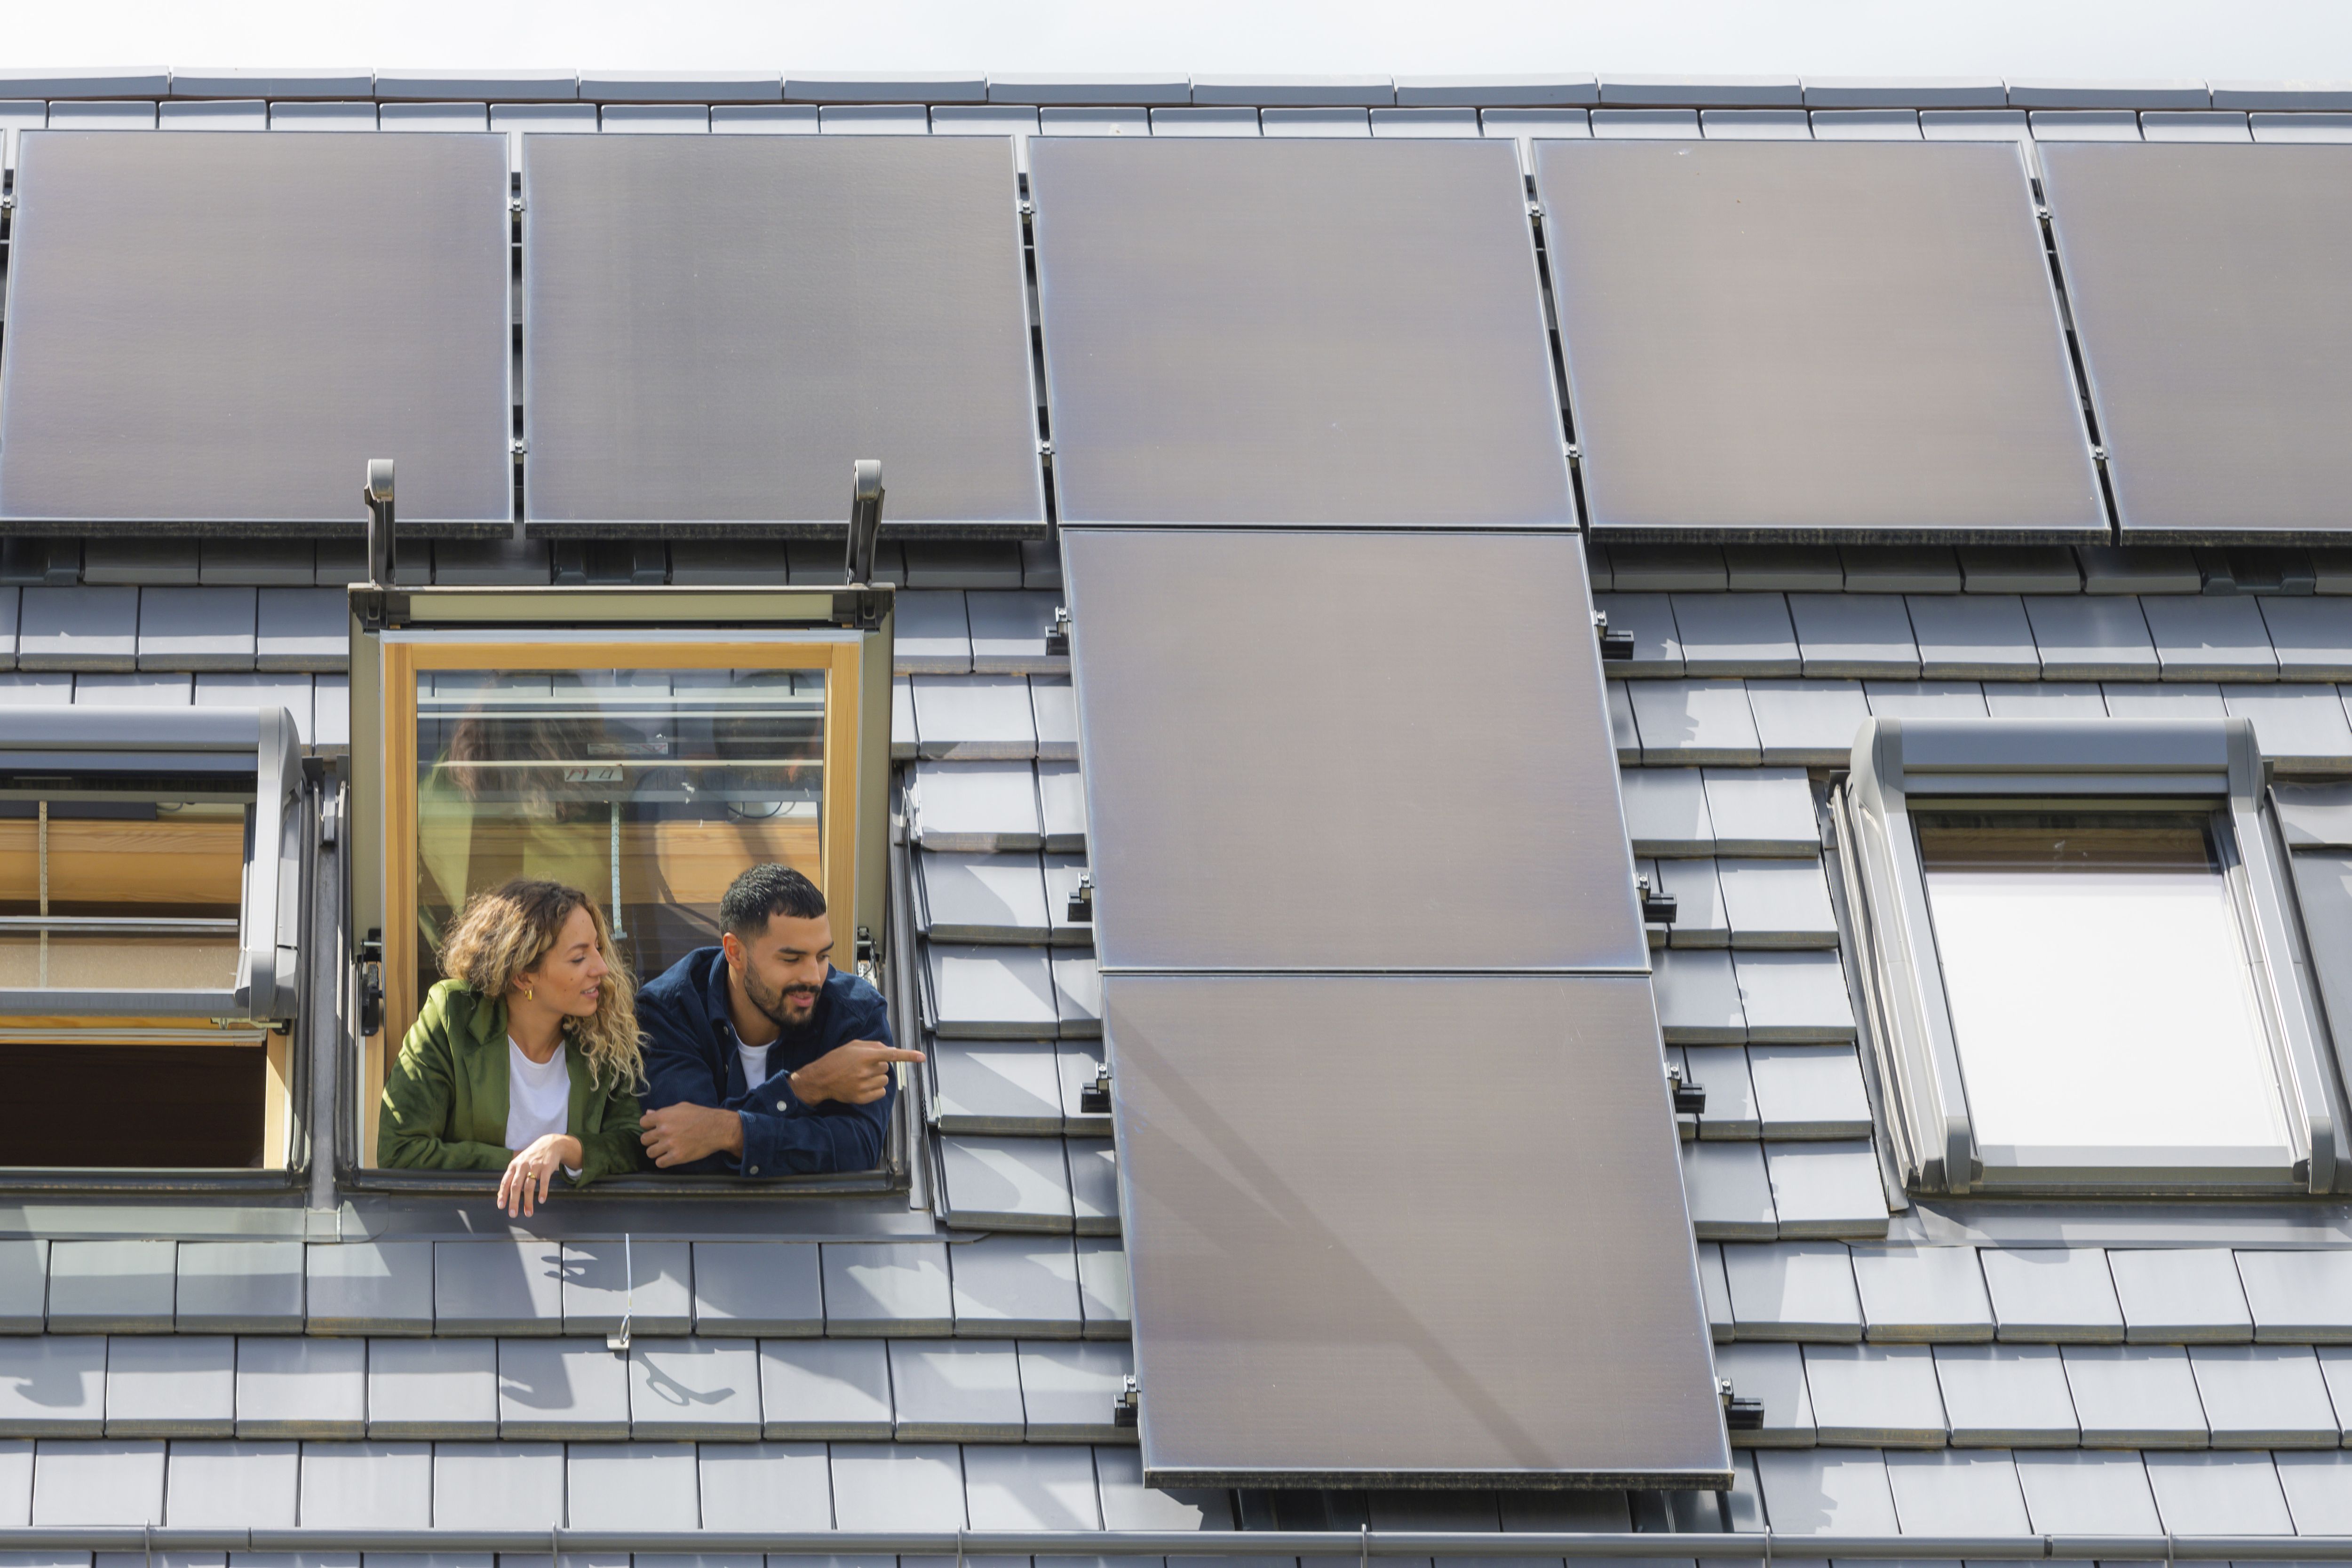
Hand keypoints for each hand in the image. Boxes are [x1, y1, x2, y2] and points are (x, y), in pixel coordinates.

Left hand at [498, 1134, 581, 1217]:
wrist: (550, 1144)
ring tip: (528, 1213)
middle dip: (514, 1202)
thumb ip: (511, 1177)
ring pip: (529, 1187)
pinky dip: (542, 1192)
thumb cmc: (532, 1157)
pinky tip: (541, 1200)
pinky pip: (544, 1182)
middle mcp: (522, 1166)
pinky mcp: (546, 1167)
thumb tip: (501, 1195)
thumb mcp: (519, 1163)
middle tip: (513, 1214)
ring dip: (528, 1202)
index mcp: (514, 1166)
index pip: (506, 1182)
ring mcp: (535, 1166)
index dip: (503, 1195)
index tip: (501, 1206)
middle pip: (516, 1186)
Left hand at [638, 1101, 746, 1167]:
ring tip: (665, 1150)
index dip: (648, 1126)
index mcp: (663, 1116)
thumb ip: (663, 1111)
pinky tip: (670, 1157)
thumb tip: (648, 1113)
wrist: (717, 1128)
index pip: (642, 1123)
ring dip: (656, 1151)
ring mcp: (669, 1144)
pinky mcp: (677, 1156)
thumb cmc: (700, 1115)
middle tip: (661, 1140)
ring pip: (650, 1153)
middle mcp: (663, 1130)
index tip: (654, 1128)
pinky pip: (659, 1163)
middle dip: (651, 1140)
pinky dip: (663, 1161)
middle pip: (644, 1139)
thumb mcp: (681, 1108)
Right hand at [787, 1039, 926, 1106]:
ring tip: (860, 1076)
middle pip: (886, 1068)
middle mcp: (865, 1071)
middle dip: (878, 1066)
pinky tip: (863, 1086)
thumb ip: (873, 1046)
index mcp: (864, 1055)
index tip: (922, 1057)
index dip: (908, 1056)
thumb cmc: (837, 1059)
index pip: (892, 1054)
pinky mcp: (861, 1098)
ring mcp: (863, 1085)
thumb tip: (890, 1050)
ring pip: (884, 1081)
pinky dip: (876, 1090)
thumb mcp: (853, 1045)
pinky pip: (881, 1093)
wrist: (820, 1079)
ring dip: (877, 1078)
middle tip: (862, 1066)